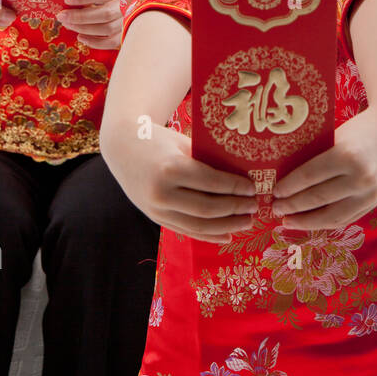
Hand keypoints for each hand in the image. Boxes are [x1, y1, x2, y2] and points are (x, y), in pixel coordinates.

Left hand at [58, 0, 131, 48]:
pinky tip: (81, 37)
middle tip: (62, 15)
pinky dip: (95, 42)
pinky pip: (113, 42)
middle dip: (80, 16)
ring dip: (84, 28)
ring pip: (108, 28)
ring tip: (68, 24)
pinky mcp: (128, 30)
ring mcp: (132, 17)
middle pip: (106, 13)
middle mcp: (133, 2)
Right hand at [106, 123, 257, 243]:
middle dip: (234, 209)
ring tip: (247, 222)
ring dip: (226, 226)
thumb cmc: (158, 140)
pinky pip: (186, 231)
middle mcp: (161, 193)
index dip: (235, 187)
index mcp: (170, 168)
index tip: (253, 188)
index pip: (211, 183)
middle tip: (254, 206)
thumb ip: (206, 160)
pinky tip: (227, 236)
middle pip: (207, 208)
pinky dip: (208, 236)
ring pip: (198, 225)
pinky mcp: (155, 218)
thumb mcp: (182, 144)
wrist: (122, 147)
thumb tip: (241, 175)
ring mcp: (156, 209)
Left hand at [269, 105, 376, 229]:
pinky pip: (345, 219)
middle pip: (318, 198)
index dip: (289, 186)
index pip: (310, 176)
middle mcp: (360, 178)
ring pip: (331, 216)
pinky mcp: (373, 204)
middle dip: (293, 206)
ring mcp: (369, 194)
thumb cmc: (361, 129)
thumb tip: (283, 175)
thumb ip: (317, 155)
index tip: (273, 192)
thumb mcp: (338, 136)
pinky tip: (309, 222)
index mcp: (347, 155)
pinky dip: (325, 223)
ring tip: (287, 221)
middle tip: (274, 208)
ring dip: (306, 222)